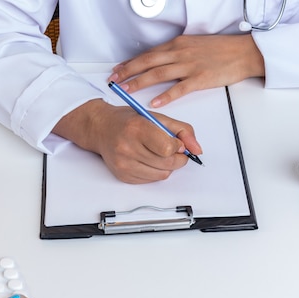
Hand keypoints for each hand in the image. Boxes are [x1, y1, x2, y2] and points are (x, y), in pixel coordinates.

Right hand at [52, 99, 201, 183]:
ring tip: (158, 154)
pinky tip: (147, 159)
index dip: (177, 146)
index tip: (175, 142)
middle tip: (174, 150)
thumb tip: (197, 150)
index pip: (167, 148)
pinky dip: (155, 171)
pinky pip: (151, 180)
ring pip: (162, 174)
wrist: (101, 128)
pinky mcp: (123, 175)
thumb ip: (182, 131)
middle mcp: (127, 147)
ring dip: (167, 166)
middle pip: (167, 164)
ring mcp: (123, 164)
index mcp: (137, 128)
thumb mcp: (157, 117)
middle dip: (177, 158)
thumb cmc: (129, 121)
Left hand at [108, 34, 264, 106]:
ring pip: (158, 74)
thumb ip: (177, 51)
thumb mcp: (194, 44)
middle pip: (147, 62)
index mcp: (178, 44)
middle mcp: (180, 52)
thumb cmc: (221, 49)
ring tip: (125, 90)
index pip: (148, 54)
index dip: (130, 62)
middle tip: (112, 80)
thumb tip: (161, 60)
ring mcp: (190, 65)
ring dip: (139, 82)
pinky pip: (179, 88)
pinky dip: (165, 96)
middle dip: (127, 71)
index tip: (117, 70)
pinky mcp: (201, 78)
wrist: (244, 52)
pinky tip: (154, 102)